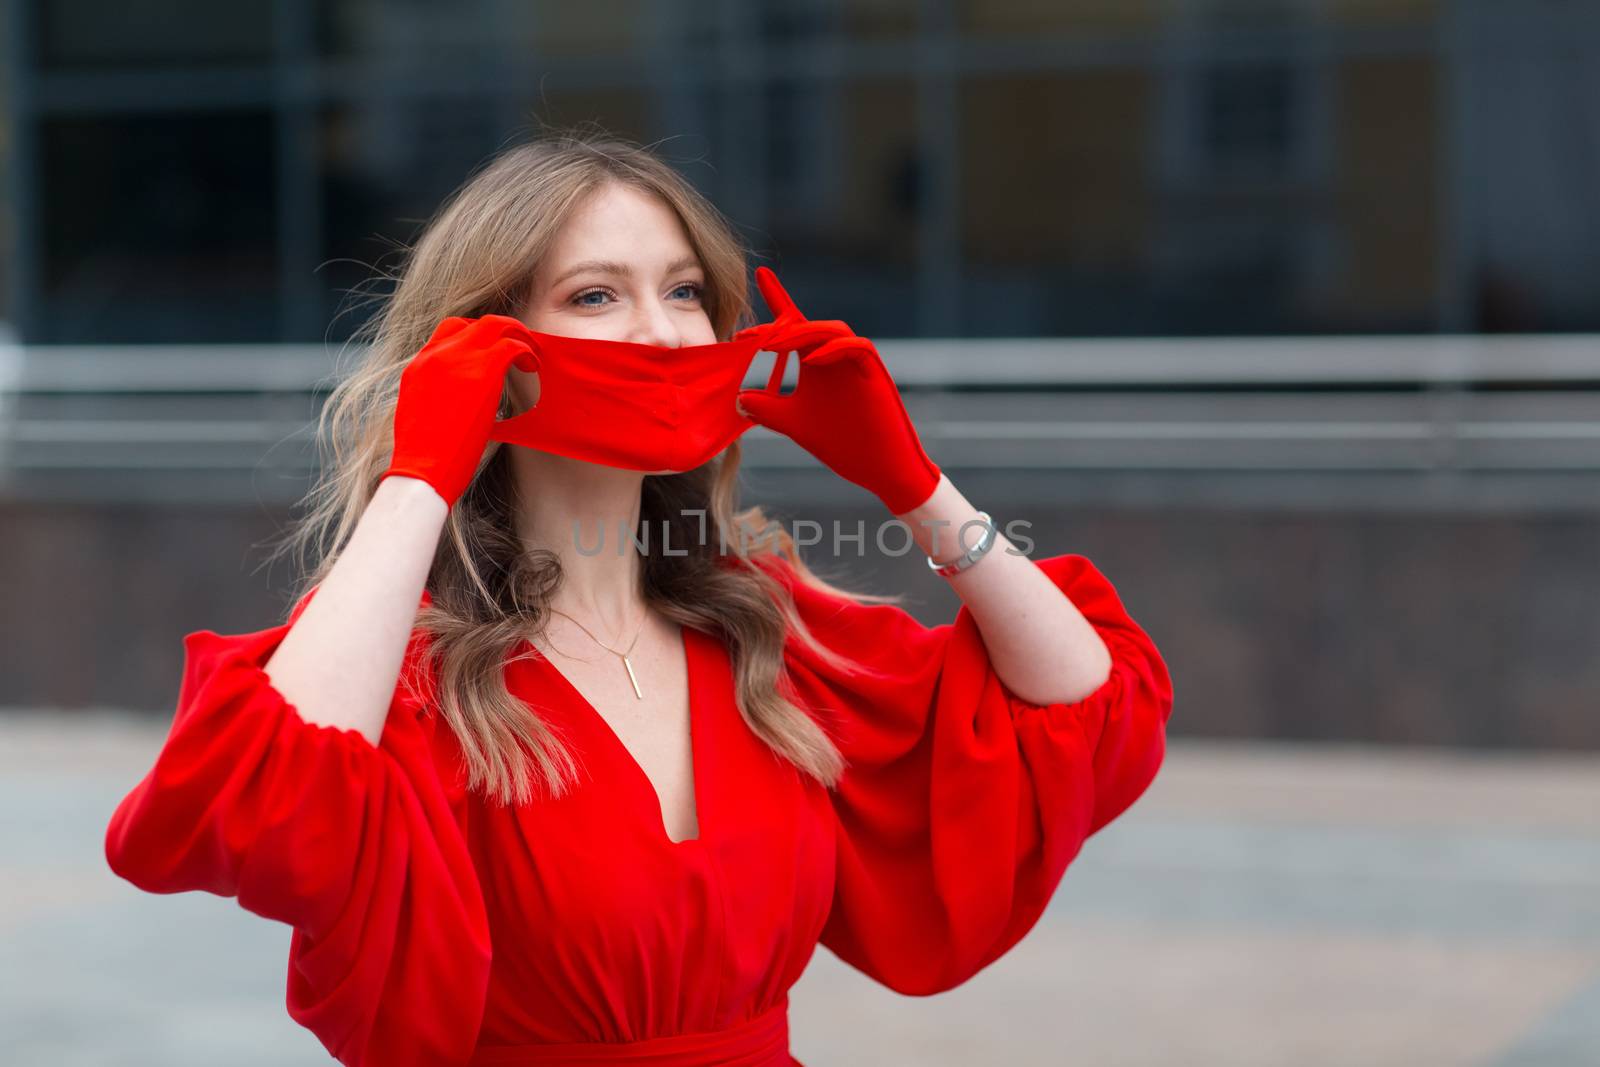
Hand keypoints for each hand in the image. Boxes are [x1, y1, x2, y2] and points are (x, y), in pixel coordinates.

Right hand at [381, 314, 540, 506]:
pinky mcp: (482, 371)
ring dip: (517, 335)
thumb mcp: (418, 416)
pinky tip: (532, 366)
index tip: (490, 353)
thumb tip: (452, 401)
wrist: (421, 471)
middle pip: (471, 323)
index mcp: (419, 366)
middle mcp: (436, 355)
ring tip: (530, 354)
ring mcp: (458, 359)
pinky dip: (526, 351)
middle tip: (517, 345)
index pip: (448, 333)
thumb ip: (434, 396)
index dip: (473, 338)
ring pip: (495, 325)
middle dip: (498, 330)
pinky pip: (512, 345)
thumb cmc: (422, 459)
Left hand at [734, 267, 940, 514]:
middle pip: (808, 325)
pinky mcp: (875, 373)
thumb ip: (768, 409)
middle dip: (778, 326)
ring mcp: (857, 363)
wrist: (879, 469)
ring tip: (773, 345)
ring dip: (802, 334)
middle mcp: (836, 357)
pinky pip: (857, 348)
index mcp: (817, 363)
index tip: (760, 275)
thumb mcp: (794, 424)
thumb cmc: (843, 445)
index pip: (796, 324)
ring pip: (832, 330)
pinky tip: (811, 359)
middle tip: (749, 337)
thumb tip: (737, 399)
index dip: (779, 299)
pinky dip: (834, 349)